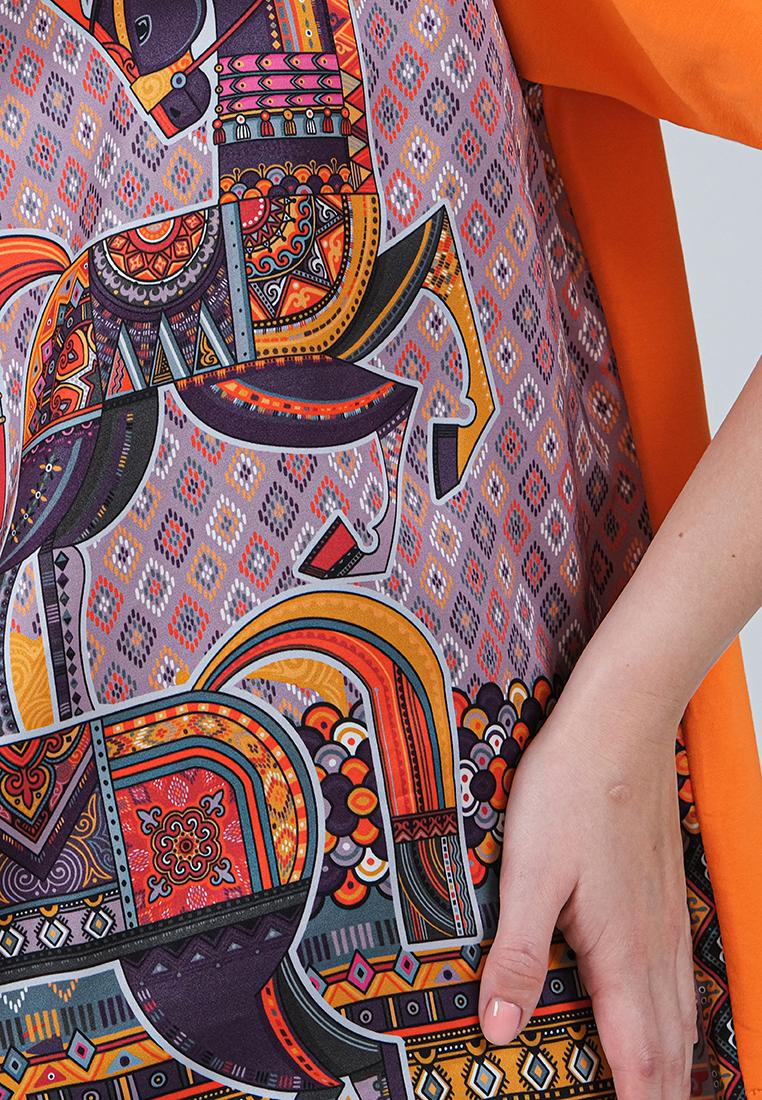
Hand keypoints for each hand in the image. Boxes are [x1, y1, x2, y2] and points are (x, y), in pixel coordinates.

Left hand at [477, 669, 698, 1098]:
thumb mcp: (528, 872)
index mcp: (621, 953)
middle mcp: (653, 946)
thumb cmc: (573, 790)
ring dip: (673, 1066)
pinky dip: (677, 1018)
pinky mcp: (664, 894)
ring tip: (662, 1092)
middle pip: (670, 1049)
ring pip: (681, 1015)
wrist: (619, 727)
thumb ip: (518, 954)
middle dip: (661, 1097)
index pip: (639, 1059)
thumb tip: (499, 1026)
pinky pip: (680, 978)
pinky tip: (667, 1011)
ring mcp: (666, 919)